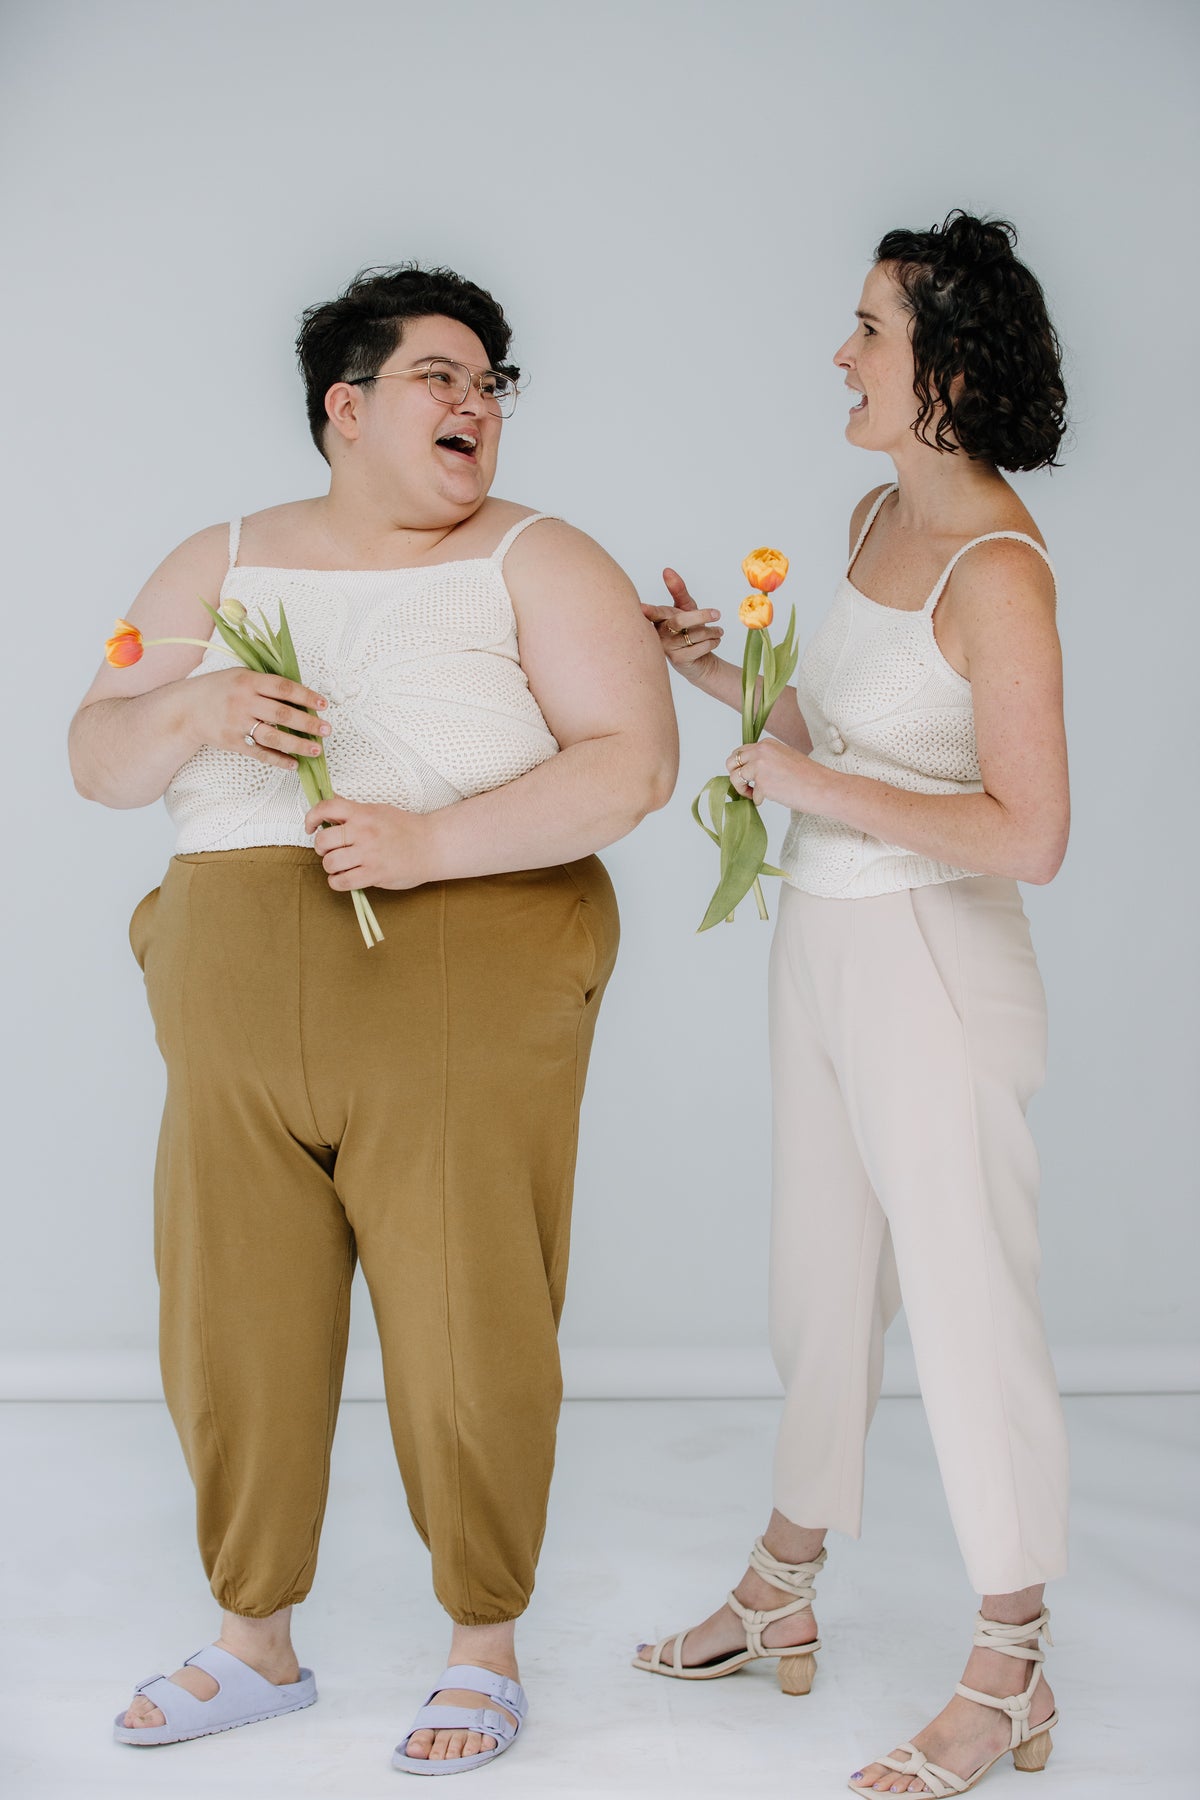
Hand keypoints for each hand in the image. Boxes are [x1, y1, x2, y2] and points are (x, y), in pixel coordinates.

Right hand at [184, 667, 329, 767]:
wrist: (186, 709)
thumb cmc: (219, 690)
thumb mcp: (240, 675)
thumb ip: (266, 683)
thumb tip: (300, 696)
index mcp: (248, 681)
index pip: (283, 688)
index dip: (306, 695)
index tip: (324, 704)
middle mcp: (243, 701)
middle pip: (282, 714)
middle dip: (308, 723)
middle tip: (327, 730)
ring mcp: (237, 723)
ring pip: (273, 736)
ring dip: (297, 745)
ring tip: (316, 750)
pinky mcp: (232, 742)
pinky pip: (259, 753)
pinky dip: (277, 760)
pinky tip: (293, 764)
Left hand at [304, 794, 433, 890]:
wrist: (432, 845)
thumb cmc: (406, 828)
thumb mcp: (378, 811)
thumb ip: (353, 810)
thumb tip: (330, 804)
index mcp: (363, 813)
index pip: (326, 808)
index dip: (311, 818)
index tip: (310, 827)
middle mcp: (363, 832)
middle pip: (323, 841)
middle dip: (322, 848)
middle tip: (330, 850)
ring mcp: (368, 854)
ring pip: (329, 863)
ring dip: (331, 866)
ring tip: (341, 865)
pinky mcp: (374, 874)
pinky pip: (341, 881)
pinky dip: (337, 882)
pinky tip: (344, 878)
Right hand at [640, 568, 723, 683]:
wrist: (699, 659)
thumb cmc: (689, 629)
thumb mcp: (685, 607)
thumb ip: (678, 590)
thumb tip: (667, 570)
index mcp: (659, 619)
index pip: (654, 613)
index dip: (649, 611)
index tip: (642, 608)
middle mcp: (659, 634)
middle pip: (679, 621)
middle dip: (701, 615)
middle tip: (717, 613)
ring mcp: (667, 649)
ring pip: (693, 634)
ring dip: (712, 631)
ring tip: (718, 631)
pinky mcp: (678, 660)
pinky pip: (699, 648)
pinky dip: (712, 642)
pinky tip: (714, 642)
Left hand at [726, 738, 828, 810]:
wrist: (823, 787)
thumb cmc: (809, 776)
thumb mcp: (785, 757)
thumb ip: (766, 759)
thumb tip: (750, 769)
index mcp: (767, 744)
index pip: (741, 752)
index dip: (741, 766)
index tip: (748, 776)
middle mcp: (761, 752)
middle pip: (731, 762)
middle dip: (735, 775)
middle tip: (745, 786)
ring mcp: (760, 767)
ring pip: (735, 778)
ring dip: (743, 789)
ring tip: (756, 795)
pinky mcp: (762, 783)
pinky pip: (751, 795)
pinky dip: (759, 800)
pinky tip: (773, 798)